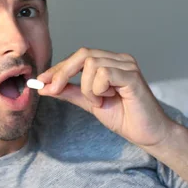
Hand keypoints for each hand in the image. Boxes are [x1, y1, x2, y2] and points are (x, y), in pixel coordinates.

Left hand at [37, 47, 175, 146]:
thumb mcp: (90, 103)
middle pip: (82, 54)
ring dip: (88, 88)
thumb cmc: (125, 117)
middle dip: (63, 72)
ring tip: (99, 102)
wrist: (147, 134)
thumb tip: (46, 86)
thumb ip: (71, 92)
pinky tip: (108, 99)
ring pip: (91, 64)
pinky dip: (98, 90)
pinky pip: (104, 74)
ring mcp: (127, 65)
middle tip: (52, 89)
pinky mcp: (133, 75)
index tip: (40, 82)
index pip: (78, 57)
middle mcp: (119, 59)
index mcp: (110, 62)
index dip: (58, 68)